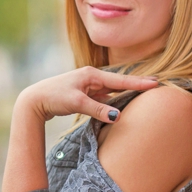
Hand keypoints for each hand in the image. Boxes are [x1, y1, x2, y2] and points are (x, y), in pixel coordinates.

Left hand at [18, 67, 159, 123]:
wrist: (34, 100)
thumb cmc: (54, 97)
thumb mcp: (77, 103)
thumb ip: (97, 109)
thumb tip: (117, 117)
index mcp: (92, 75)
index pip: (120, 80)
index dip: (138, 82)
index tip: (156, 82)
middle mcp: (91, 78)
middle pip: (118, 82)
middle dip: (136, 84)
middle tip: (156, 84)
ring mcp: (87, 86)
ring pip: (111, 90)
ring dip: (125, 92)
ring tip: (143, 93)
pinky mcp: (83, 95)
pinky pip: (103, 97)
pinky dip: (113, 100)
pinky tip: (120, 104)